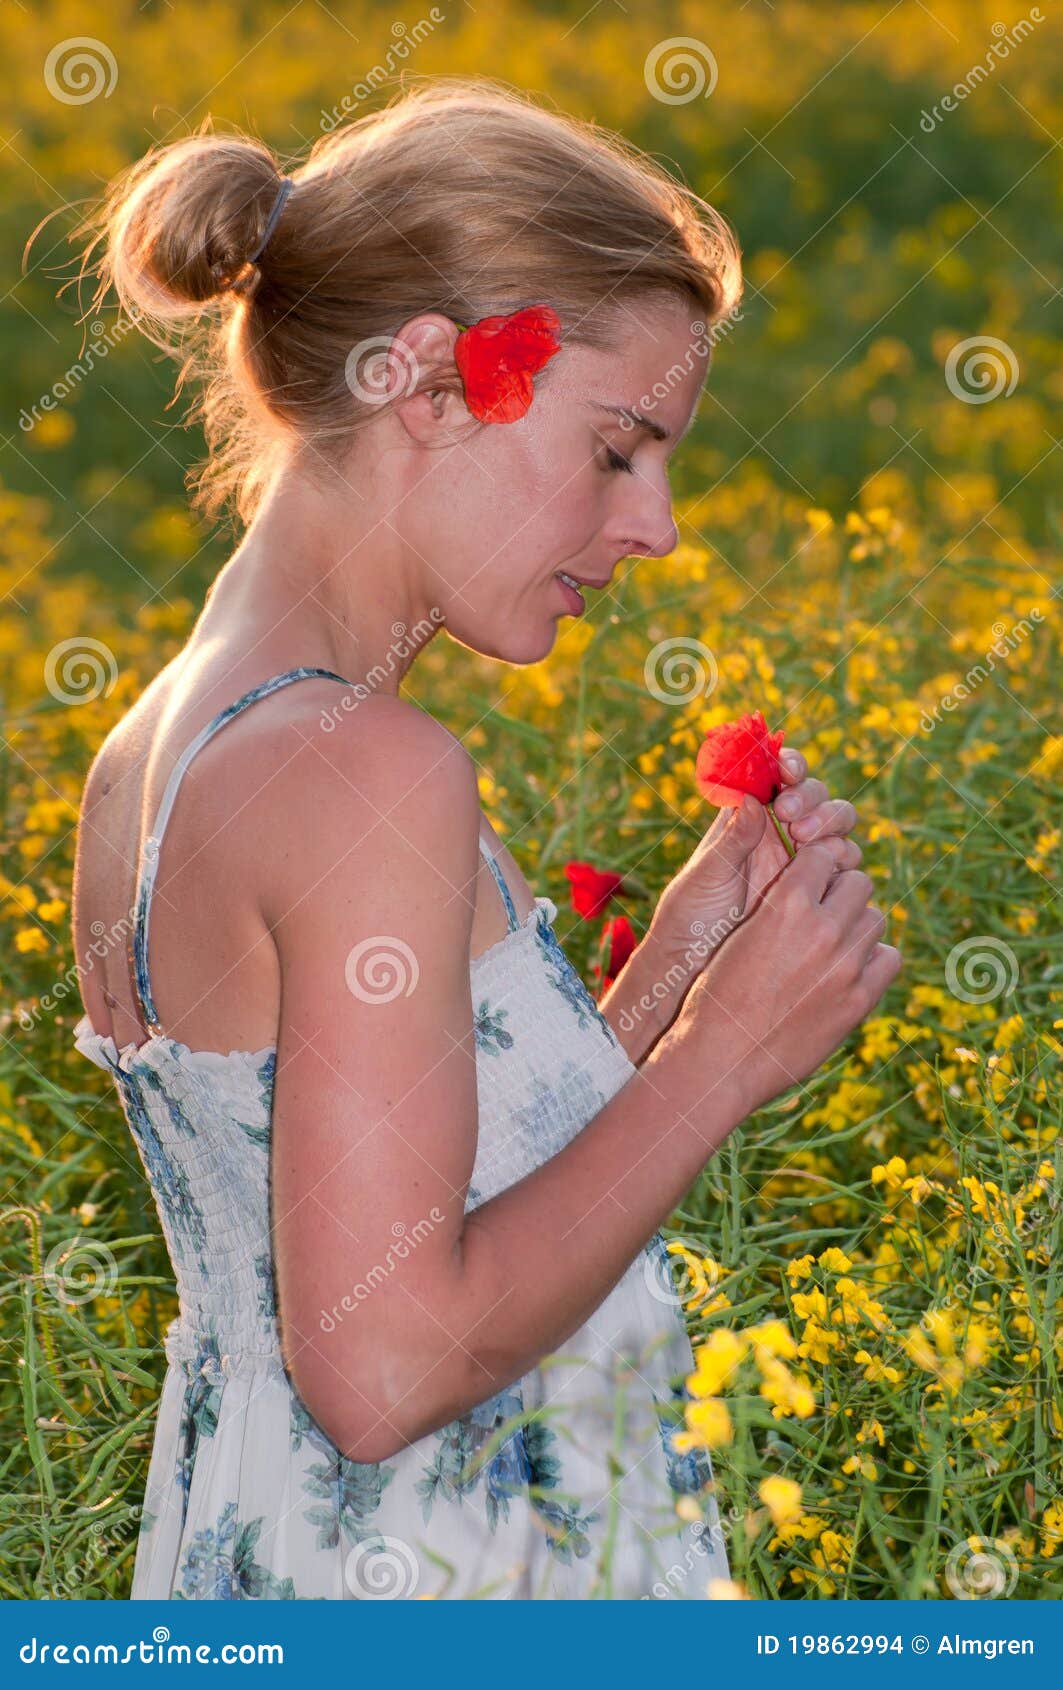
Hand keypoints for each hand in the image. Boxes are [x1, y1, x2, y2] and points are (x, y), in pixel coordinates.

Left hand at [646, 745, 863, 974]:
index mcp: (748, 819)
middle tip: (792, 816)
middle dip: (812, 799)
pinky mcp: (818, 890)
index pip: (778, 778)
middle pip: (816, 798)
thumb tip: (756, 799)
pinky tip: (826, 867)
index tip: (787, 771)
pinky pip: (842, 866)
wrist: (699, 963)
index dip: (790, 766)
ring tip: (804, 838)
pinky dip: (842, 858)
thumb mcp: (707, 875)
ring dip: (829, 824)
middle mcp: (779, 834)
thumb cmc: (691, 914)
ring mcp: (802, 861)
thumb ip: (733, 840)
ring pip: (835, 828)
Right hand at [675, 841, 902, 1121]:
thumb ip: (782, 909)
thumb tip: (813, 892)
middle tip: (823, 913)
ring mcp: (846, 966)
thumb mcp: (740, 936)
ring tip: (832, 945)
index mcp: (785, 903)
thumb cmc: (717, 996)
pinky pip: (888, 959)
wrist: (721, 1060)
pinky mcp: (859, 1001)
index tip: (812, 876)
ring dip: (857, 925)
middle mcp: (822, 928)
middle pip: (859, 883)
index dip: (818, 863)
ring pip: (875, 919)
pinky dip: (874, 960)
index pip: (825, 854)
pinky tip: (850, 971)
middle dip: (842, 892)